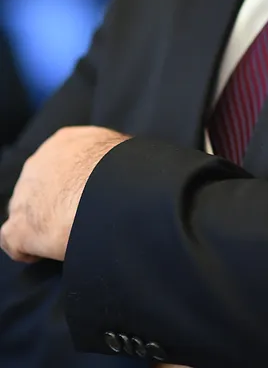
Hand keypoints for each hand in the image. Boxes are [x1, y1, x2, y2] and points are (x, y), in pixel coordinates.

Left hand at [0, 126, 129, 262]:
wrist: (110, 192)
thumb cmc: (125, 171)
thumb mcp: (121, 151)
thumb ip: (111, 158)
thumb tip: (124, 168)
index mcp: (64, 142)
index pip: (60, 162)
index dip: (69, 181)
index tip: (82, 194)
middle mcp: (38, 163)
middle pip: (38, 185)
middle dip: (52, 200)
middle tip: (74, 217)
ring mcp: (24, 195)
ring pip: (23, 210)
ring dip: (38, 223)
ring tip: (61, 238)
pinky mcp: (20, 226)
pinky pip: (12, 240)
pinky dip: (25, 249)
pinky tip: (42, 256)